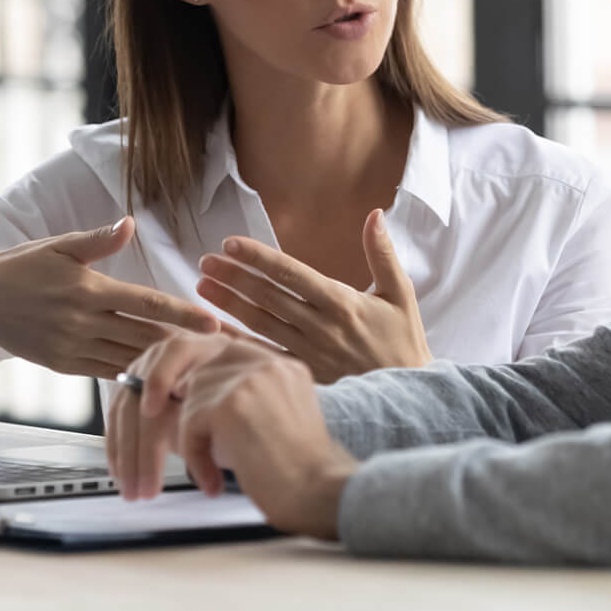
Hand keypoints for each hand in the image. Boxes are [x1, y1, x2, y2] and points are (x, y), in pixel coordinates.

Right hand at [0, 217, 220, 377]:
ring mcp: (73, 348)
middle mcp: (83, 322)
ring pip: (130, 359)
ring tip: (202, 373)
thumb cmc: (22, 265)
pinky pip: (108, 373)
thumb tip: (130, 223)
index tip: (215, 324)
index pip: (147, 303)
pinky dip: (136, 378)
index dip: (183, 314)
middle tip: (224, 354)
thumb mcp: (59, 245)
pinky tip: (163, 383)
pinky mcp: (65, 366)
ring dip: (166, 367)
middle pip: (146, 336)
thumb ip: (98, 239)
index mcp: (89, 289)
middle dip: (187, 346)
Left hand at [105, 331, 355, 538]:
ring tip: (204, 474)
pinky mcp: (234, 401)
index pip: (206, 344)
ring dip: (182, 440)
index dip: (172, 368)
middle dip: (153, 386)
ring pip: (184, 397)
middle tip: (143, 417)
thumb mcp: (262, 419)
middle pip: (182, 351)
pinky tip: (213, 483)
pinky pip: (188, 425)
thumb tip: (174, 398)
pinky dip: (195, 459)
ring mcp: (250, 375)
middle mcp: (262, 358)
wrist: (321, 495)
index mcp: (271, 359)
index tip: (154, 397)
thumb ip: (227, 397)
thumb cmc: (293, 472)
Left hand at [195, 209, 429, 382]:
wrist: (408, 396)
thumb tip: (375, 214)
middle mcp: (321, 327)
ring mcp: (309, 353)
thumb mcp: (401, 294)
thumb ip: (382, 254)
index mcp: (342, 302)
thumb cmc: (403, 341)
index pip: (292, 273)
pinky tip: (214, 330)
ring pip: (261, 323)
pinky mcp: (303, 374)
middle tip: (205, 260)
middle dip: (234, 276)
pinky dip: (237, 343)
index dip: (259, 257)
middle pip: (268, 296)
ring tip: (202, 285)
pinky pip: (263, 356)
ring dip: (229, 304)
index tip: (231, 243)